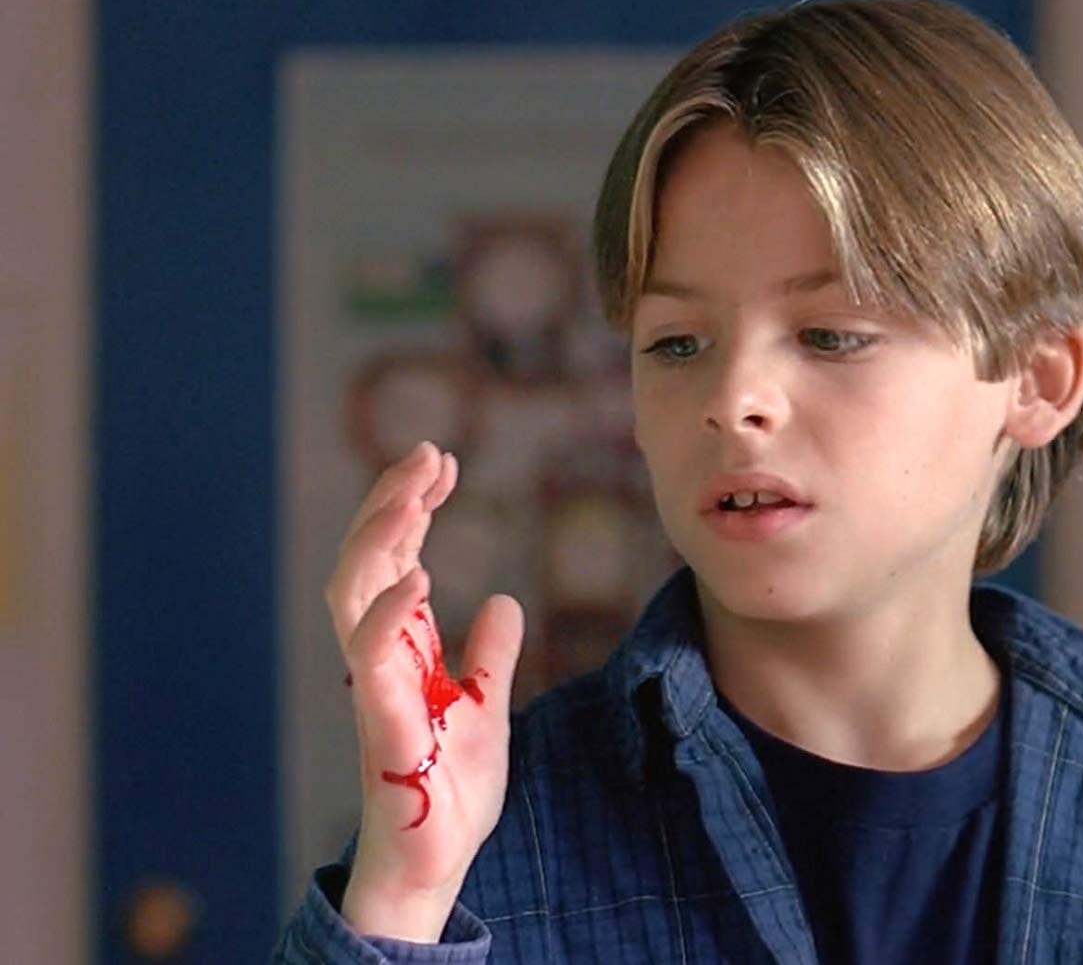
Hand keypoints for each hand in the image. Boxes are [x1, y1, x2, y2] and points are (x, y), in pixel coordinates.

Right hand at [322, 442, 524, 940]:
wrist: (438, 858)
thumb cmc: (451, 787)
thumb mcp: (487, 706)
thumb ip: (488, 654)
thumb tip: (500, 599)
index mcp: (403, 649)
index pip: (394, 560)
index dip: (409, 508)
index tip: (440, 462)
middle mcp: (380, 659)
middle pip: (365, 563)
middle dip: (389, 503)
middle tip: (426, 453)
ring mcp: (376, 689)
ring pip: (353, 598)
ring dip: (380, 541)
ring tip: (414, 495)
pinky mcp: (384, 727)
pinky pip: (371, 662)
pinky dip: (388, 617)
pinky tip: (418, 578)